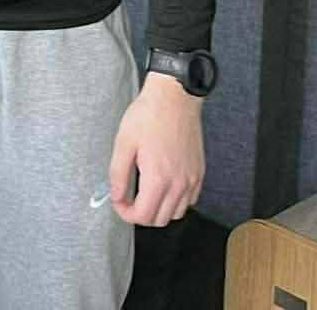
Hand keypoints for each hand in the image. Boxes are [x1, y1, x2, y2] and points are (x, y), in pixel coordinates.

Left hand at [109, 73, 205, 225]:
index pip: (144, 216)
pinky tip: (164, 187)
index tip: (119, 203)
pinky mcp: (199, 173)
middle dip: (141, 214)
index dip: (126, 214)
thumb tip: (116, 196)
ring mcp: (192, 179)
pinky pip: (190, 200)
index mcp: (158, 178)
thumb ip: (118, 174)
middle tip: (129, 199)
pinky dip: (176, 201)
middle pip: (160, 220)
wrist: (174, 97)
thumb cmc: (148, 116)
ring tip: (146, 194)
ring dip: (159, 210)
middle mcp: (179, 184)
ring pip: (177, 213)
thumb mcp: (124, 143)